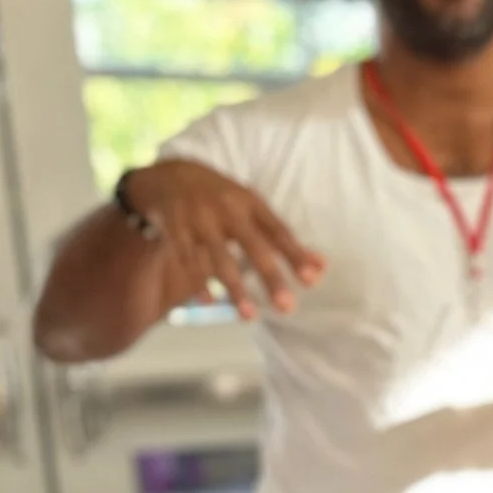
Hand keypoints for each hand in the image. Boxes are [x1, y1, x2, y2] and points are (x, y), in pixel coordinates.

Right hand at [125, 161, 323, 320]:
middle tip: (287, 307)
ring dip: (235, 289)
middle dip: (270, 277)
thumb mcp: (252, 208)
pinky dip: (200, 283)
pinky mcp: (176, 231)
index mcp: (250, 203)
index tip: (313, 279)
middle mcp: (227, 211)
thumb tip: (321, 268)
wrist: (170, 176)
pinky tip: (211, 303)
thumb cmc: (222, 198)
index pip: (279, 231)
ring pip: (220, 260)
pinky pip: (190, 262)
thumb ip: (283, 238)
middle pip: (253, 246)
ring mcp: (200, 221)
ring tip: (249, 317)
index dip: (296, 255)